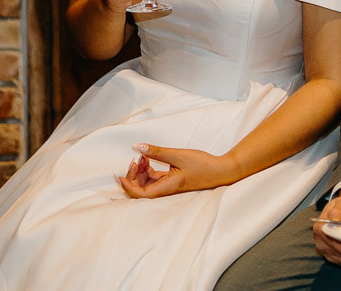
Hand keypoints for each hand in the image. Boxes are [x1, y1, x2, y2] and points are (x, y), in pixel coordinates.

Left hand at [117, 145, 239, 198]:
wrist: (220, 170)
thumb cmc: (202, 165)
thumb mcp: (178, 155)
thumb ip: (157, 152)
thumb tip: (137, 147)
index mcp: (166, 187)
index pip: (139, 194)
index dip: (127, 186)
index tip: (120, 175)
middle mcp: (165, 189)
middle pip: (140, 189)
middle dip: (133, 175)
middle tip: (135, 159)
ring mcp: (168, 185)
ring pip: (147, 183)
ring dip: (141, 171)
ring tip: (144, 155)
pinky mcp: (172, 180)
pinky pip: (154, 178)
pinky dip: (149, 169)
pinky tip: (150, 158)